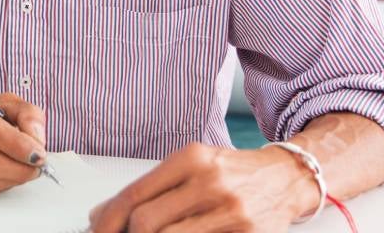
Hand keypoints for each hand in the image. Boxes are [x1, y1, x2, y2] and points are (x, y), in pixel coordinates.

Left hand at [88, 143, 316, 232]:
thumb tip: (103, 212)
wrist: (288, 177)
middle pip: (147, 222)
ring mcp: (229, 211)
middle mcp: (209, 182)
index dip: (108, 218)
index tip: (96, 230)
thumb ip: (153, 187)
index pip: (135, 193)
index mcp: (191, 158)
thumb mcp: (194, 165)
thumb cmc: (235, 171)